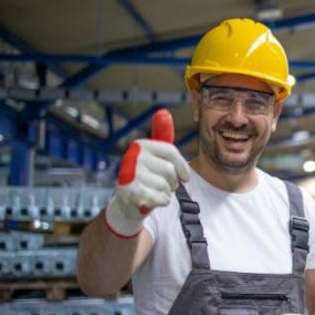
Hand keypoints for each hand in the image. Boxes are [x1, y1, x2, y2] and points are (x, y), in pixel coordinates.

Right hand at [104, 109, 189, 237]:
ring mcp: (129, 174)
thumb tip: (163, 111)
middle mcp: (132, 156)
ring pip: (165, 186)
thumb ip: (162, 135)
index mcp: (141, 144)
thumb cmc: (148, 176)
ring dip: (165, 193)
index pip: (171, 152)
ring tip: (154, 191)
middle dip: (172, 182)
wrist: (128, 202)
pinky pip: (160, 198)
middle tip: (162, 185)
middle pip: (169, 171)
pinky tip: (151, 200)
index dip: (182, 167)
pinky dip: (160, 202)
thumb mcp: (156, 155)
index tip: (186, 178)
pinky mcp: (129, 192)